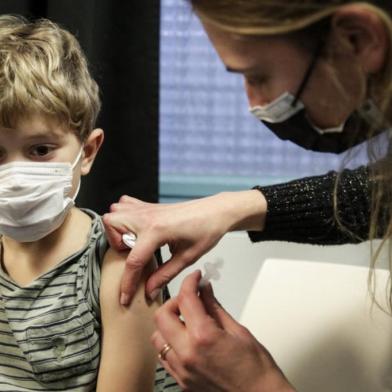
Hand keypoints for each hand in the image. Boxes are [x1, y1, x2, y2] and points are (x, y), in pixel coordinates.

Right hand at [103, 191, 265, 305]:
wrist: (217, 211)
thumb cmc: (207, 230)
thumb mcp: (187, 258)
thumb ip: (165, 275)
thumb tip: (149, 290)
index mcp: (157, 231)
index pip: (133, 260)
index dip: (127, 283)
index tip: (125, 297)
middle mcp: (147, 217)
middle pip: (112, 225)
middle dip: (115, 244)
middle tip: (131, 254)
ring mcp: (147, 208)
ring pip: (114, 213)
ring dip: (117, 229)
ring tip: (133, 242)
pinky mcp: (150, 205)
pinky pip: (125, 204)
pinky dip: (124, 216)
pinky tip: (135, 228)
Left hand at [151, 271, 294, 391]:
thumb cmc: (256, 369)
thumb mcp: (238, 330)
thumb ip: (215, 307)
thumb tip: (204, 290)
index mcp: (203, 337)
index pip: (186, 298)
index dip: (190, 282)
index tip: (195, 278)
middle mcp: (187, 354)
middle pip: (162, 315)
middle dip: (175, 301)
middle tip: (190, 298)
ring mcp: (182, 370)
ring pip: (157, 337)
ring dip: (168, 323)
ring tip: (186, 319)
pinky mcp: (181, 381)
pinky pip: (163, 356)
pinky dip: (169, 342)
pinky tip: (184, 338)